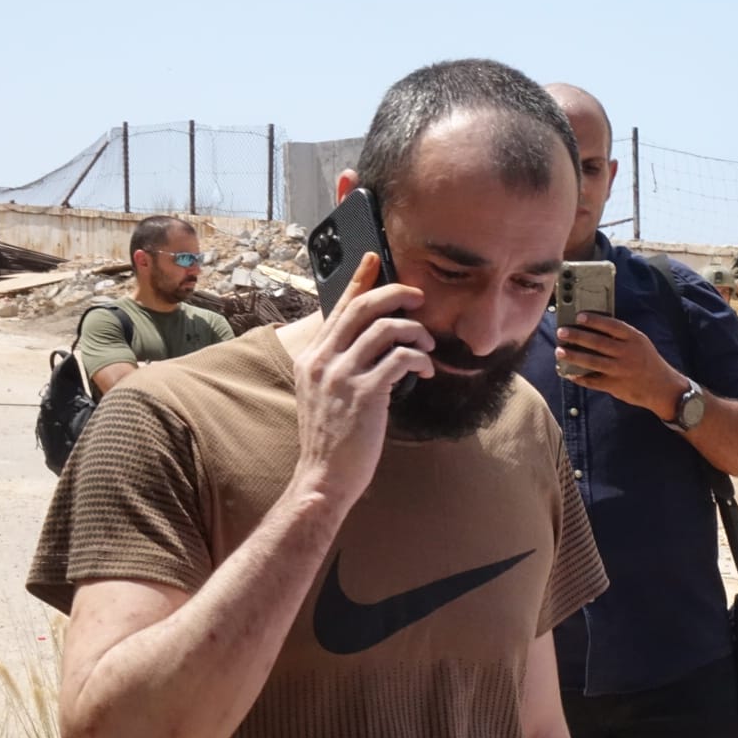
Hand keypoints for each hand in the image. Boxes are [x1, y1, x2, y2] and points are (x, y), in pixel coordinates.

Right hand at [290, 255, 434, 505]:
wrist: (323, 479)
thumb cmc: (331, 439)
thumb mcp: (322, 393)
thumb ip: (338, 364)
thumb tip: (368, 340)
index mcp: (311, 357)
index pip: (338, 307)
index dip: (360, 280)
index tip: (376, 259)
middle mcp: (321, 361)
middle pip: (363, 307)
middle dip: (396, 294)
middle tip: (419, 298)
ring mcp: (341, 376)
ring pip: (386, 329)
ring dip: (415, 331)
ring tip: (427, 344)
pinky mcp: (364, 394)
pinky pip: (401, 358)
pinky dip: (419, 358)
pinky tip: (425, 370)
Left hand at [556, 313, 687, 416]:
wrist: (663, 387)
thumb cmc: (647, 361)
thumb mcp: (640, 343)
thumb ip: (621, 336)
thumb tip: (593, 328)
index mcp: (634, 339)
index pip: (612, 326)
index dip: (595, 320)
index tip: (579, 316)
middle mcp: (627, 353)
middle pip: (598, 343)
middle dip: (577, 336)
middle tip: (562, 332)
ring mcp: (621, 370)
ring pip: (592, 361)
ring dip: (574, 356)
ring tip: (560, 351)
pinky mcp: (616, 386)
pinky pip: (594, 381)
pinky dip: (580, 377)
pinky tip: (569, 373)